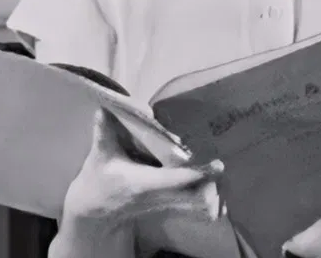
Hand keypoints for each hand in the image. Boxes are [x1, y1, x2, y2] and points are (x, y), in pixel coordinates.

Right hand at [62, 109, 224, 231]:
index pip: (176, 179)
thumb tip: (104, 108)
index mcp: (143, 183)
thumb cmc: (98, 179)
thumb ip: (104, 132)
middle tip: (225, 163)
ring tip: (223, 171)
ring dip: (213, 191)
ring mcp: (165, 205)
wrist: (95, 211)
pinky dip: (208, 196)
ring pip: (198, 205)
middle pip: (195, 196)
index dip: (198, 173)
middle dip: (213, 184)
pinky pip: (195, 207)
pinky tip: (216, 181)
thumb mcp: (99, 156)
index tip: (218, 165)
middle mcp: (158, 196)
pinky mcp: (169, 207)